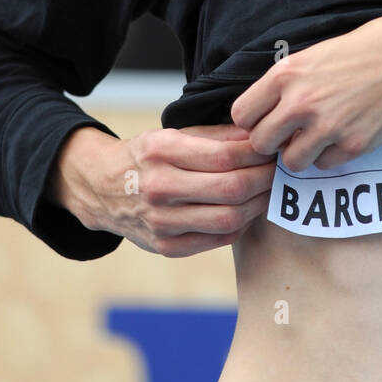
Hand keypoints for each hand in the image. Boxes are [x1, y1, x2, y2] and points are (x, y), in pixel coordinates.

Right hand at [51, 123, 276, 257]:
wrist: (102, 188)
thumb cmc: (147, 157)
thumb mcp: (173, 135)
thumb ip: (216, 136)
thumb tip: (260, 137)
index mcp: (160, 151)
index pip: (224, 155)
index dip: (257, 154)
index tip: (273, 150)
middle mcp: (157, 187)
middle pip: (231, 188)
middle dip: (266, 179)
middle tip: (279, 171)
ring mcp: (160, 221)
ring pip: (229, 218)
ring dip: (258, 204)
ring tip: (268, 191)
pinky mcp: (165, 246)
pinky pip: (218, 239)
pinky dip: (241, 225)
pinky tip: (247, 210)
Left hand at [229, 9, 381, 170]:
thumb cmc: (363, 51)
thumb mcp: (313, 55)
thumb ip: (284, 83)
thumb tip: (261, 114)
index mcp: (286, 74)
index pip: (242, 115)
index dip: (253, 121)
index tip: (266, 120)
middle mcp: (301, 102)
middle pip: (261, 143)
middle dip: (273, 141)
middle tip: (290, 134)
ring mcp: (327, 126)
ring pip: (291, 162)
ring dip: (300, 153)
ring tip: (317, 137)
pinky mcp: (353, 145)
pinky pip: (324, 166)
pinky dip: (330, 156)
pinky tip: (343, 136)